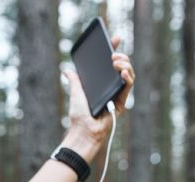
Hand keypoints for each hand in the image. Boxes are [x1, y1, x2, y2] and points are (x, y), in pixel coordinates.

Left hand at [62, 36, 134, 161]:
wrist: (84, 131)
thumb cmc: (78, 115)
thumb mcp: (75, 93)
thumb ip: (75, 80)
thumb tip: (66, 70)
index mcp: (100, 84)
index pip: (109, 64)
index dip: (114, 50)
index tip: (115, 39)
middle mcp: (110, 88)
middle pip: (121, 67)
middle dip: (121, 56)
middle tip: (113, 54)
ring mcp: (117, 94)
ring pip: (128, 74)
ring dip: (125, 64)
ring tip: (116, 62)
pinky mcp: (121, 102)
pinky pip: (128, 86)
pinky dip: (127, 77)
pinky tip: (122, 71)